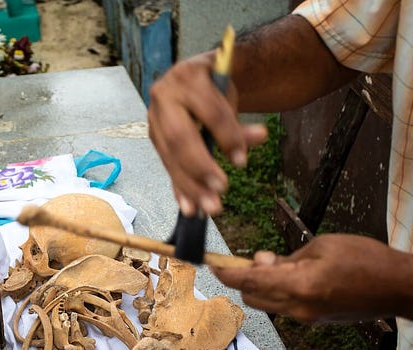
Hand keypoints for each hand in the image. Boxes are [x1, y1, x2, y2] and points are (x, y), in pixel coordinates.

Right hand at [147, 53, 267, 215]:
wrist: (193, 78)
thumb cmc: (215, 87)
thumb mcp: (229, 97)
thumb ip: (240, 121)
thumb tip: (260, 137)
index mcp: (188, 76)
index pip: (209, 112)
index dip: (226, 136)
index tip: (241, 161)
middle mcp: (163, 96)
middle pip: (180, 137)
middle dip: (200, 166)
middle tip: (220, 189)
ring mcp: (154, 118)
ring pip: (170, 155)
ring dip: (189, 185)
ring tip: (208, 207)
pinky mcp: (154, 137)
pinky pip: (166, 165)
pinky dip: (179, 188)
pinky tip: (189, 207)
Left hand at [210, 234, 412, 322]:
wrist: (399, 288)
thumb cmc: (366, 259)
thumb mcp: (322, 247)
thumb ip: (287, 258)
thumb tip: (262, 261)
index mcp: (299, 286)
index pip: (249, 280)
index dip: (226, 272)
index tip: (211, 264)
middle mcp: (298, 307)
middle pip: (251, 296)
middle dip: (242, 278)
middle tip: (251, 258)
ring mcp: (306, 318)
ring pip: (266, 304)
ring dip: (260, 286)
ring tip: (278, 264)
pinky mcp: (314, 321)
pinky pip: (283, 307)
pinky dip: (277, 292)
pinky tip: (293, 276)